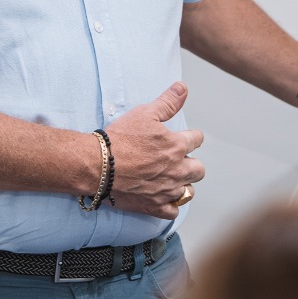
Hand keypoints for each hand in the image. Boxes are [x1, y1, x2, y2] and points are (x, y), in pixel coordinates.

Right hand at [102, 82, 204, 217]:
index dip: (190, 137)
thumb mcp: (145, 113)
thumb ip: (168, 102)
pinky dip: (170, 204)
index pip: (197, 139)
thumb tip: (183, 88)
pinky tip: (162, 196)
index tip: (183, 138)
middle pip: (199, 169)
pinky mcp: (155, 206)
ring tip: (169, 178)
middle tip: (176, 159)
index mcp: (176, 146)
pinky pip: (173, 210)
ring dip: (182, 183)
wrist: (98, 164)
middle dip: (191, 162)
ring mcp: (167, 190)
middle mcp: (177, 170)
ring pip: (189, 190)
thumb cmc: (120, 139)